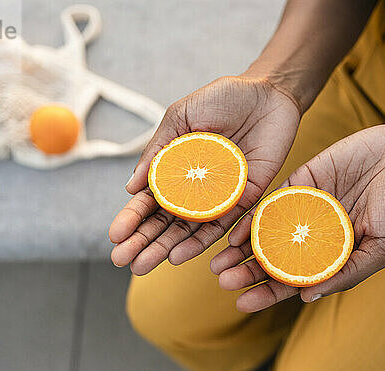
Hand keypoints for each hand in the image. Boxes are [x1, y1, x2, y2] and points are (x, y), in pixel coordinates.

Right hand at [109, 75, 300, 274]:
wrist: (269, 92)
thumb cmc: (223, 98)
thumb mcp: (181, 117)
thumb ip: (158, 151)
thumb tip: (130, 187)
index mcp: (176, 169)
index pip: (149, 200)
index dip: (131, 218)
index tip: (115, 235)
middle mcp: (196, 188)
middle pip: (165, 222)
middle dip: (142, 241)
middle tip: (121, 260)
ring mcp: (220, 197)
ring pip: (189, 230)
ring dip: (165, 248)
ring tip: (143, 265)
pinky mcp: (246, 199)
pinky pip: (225, 225)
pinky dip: (203, 242)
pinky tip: (180, 256)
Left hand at [211, 124, 384, 311]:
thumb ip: (348, 270)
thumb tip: (306, 296)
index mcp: (332, 255)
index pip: (293, 280)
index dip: (268, 293)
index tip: (243, 304)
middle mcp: (312, 236)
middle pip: (271, 259)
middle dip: (247, 273)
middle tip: (223, 282)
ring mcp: (302, 210)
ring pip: (264, 234)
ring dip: (240, 250)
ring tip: (217, 264)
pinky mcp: (296, 185)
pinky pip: (268, 204)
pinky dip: (250, 219)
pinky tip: (233, 233)